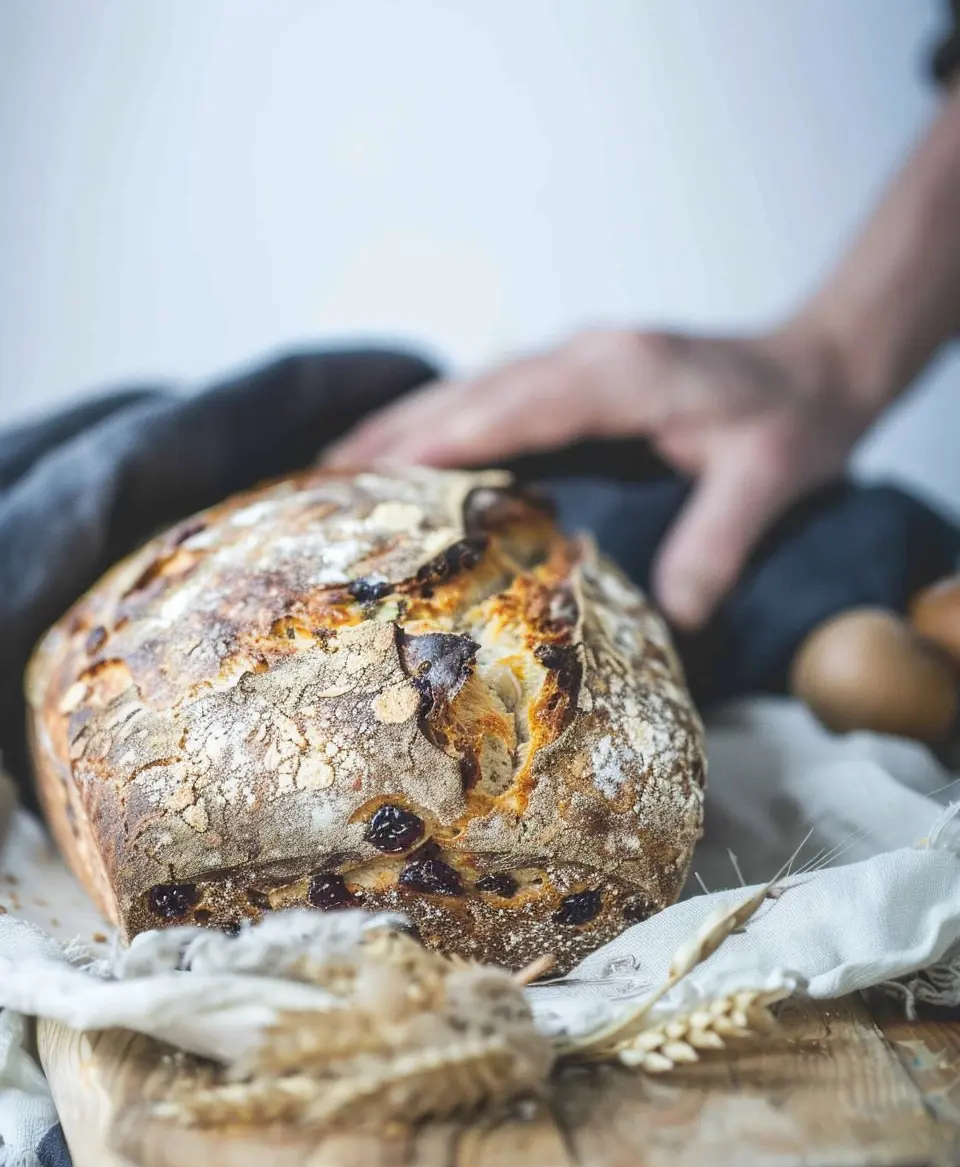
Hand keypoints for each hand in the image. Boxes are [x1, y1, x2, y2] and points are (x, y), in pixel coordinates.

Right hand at [324, 322, 875, 628]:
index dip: (433, 440)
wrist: (816, 362)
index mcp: (619, 373)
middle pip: (466, 392)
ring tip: (332, 474)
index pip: (508, 406)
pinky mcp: (573, 374)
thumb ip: (718, 540)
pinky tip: (404, 456)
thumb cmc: (793, 414)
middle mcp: (583, 356)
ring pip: (467, 389)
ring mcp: (574, 359)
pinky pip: (488, 396)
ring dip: (400, 426)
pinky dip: (436, 425)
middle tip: (314, 484)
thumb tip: (671, 614)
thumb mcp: (771, 476)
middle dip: (388, 435)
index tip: (364, 474)